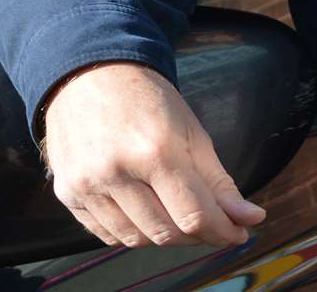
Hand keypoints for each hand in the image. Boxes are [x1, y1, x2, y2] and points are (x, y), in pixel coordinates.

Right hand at [42, 62, 266, 248]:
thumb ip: (218, 181)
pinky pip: (106, 235)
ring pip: (136, 240)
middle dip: (198, 236)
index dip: (223, 231)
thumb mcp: (193, 132)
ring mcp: (86, 185)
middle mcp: (116, 171)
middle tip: (213, 224)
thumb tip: (249, 218)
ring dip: (166, 237)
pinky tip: (148, 216)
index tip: (239, 233)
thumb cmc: (148, 100)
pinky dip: (134, 234)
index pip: (195, 214)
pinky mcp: (67, 194)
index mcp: (156, 150)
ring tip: (181, 218)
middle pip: (166, 233)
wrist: (90, 76)